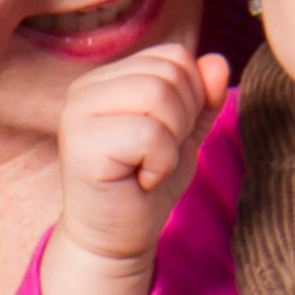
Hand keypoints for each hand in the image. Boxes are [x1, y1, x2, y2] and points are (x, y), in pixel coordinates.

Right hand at [38, 44, 229, 294]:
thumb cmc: (146, 184)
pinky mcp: (80, 142)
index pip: (174, 56)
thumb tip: (217, 61)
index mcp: (109, 77)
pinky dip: (161, 162)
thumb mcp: (184, 134)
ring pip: (159, 96)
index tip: (167, 137)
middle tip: (158, 156)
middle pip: (170, 73)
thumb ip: (202, 96)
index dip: (191, 97)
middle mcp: (86, 86)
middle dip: (183, 120)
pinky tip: (141, 179)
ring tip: (150, 165)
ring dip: (172, 140)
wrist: (116, 239)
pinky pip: (148, 133)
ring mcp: (78, 111)